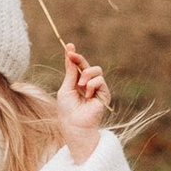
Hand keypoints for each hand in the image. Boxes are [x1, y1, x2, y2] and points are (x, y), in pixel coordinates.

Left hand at [56, 44, 112, 160]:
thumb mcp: (66, 88)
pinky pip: (100, 81)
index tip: (69, 46)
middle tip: (72, 56)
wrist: (74, 124)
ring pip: (96, 70)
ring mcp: (97, 89)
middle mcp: (88, 84)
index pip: (77, 66)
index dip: (74, 56)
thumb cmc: (67, 109)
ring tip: (80, 85)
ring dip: (86, 74)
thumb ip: (71, 73)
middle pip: (88, 65)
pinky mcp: (104, 94)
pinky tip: (87, 94)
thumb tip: (71, 56)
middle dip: (80, 59)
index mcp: (77, 82)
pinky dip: (92, 85)